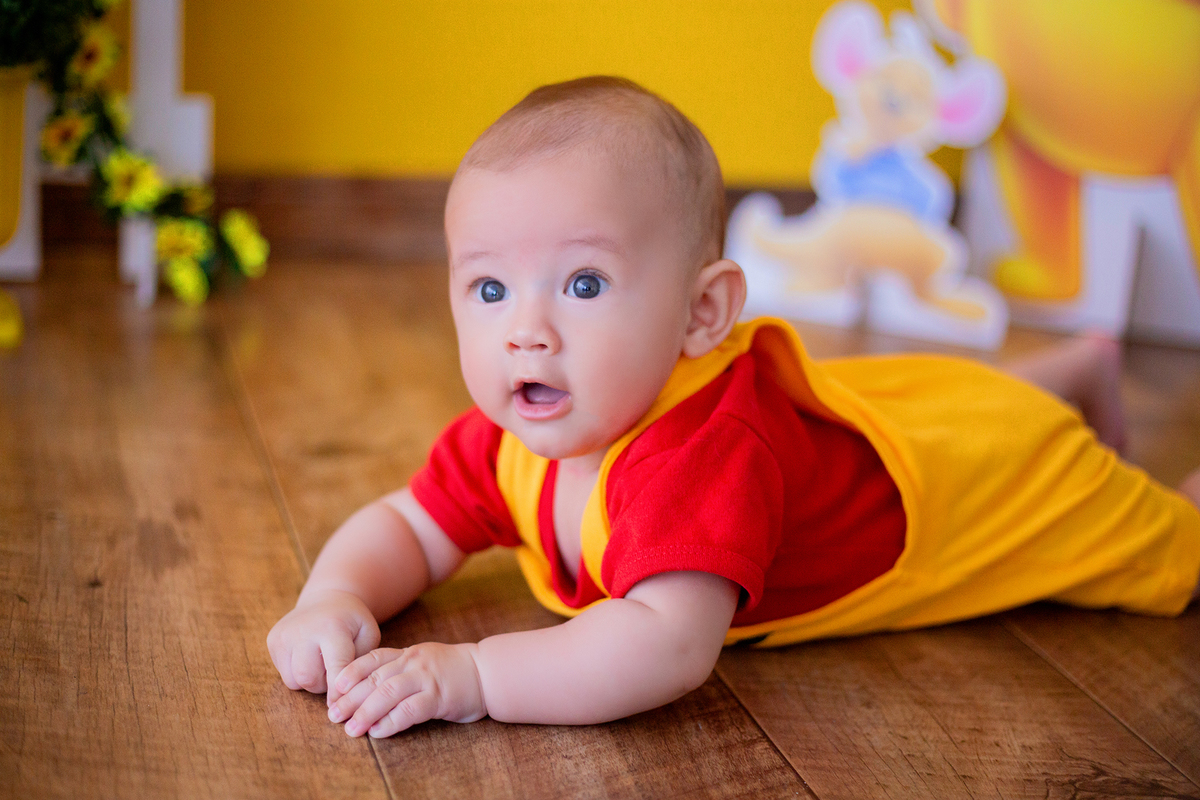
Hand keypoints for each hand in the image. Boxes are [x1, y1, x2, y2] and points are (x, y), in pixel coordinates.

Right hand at [266, 589, 380, 702]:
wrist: (327, 599)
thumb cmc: (352, 622)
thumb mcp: (368, 635)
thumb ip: (362, 662)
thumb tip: (348, 694)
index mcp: (332, 627)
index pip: (335, 666)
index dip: (339, 691)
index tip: (341, 704)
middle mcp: (303, 630)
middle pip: (308, 678)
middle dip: (323, 685)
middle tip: (334, 672)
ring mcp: (284, 635)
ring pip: (293, 680)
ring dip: (310, 681)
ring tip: (321, 664)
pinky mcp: (272, 640)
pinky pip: (284, 674)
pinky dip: (297, 674)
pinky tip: (308, 657)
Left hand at [327, 643, 486, 736]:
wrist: (487, 672)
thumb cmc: (453, 671)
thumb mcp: (423, 662)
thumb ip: (399, 670)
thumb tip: (365, 690)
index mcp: (408, 653)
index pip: (372, 659)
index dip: (350, 674)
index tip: (333, 690)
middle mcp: (414, 662)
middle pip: (374, 678)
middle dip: (351, 698)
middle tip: (333, 715)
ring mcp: (427, 678)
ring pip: (388, 692)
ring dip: (366, 711)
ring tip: (351, 729)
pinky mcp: (439, 696)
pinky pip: (409, 710)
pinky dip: (391, 722)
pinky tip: (378, 732)